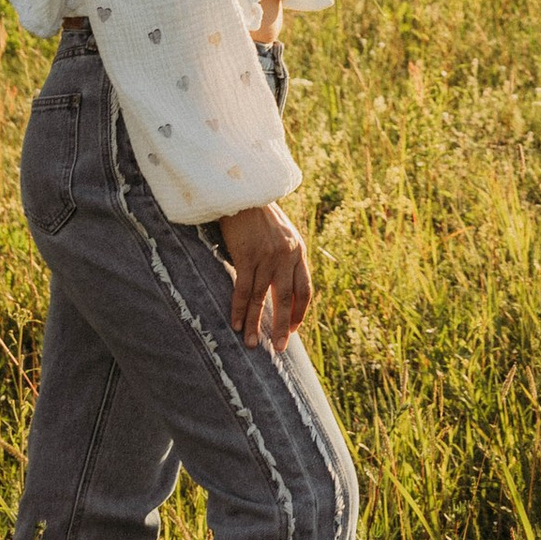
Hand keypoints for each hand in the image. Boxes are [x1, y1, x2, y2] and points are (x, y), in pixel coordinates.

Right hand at [218, 199, 311, 349]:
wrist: (242, 191)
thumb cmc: (259, 214)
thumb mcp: (282, 233)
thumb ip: (285, 256)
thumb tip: (281, 282)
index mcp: (298, 251)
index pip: (304, 289)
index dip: (299, 312)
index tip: (292, 330)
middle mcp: (287, 255)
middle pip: (286, 298)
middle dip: (281, 326)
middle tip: (278, 348)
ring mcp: (267, 256)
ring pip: (262, 298)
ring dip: (255, 324)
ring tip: (251, 344)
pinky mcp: (247, 255)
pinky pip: (243, 290)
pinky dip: (239, 310)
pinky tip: (235, 324)